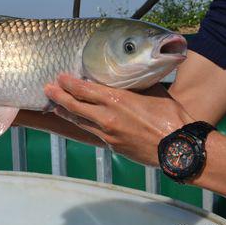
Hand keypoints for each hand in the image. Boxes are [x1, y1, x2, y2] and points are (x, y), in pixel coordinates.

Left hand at [44, 74, 194, 165]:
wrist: (179, 148)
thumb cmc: (170, 116)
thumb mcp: (151, 91)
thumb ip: (133, 84)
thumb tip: (124, 76)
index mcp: (116, 100)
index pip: (83, 89)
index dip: (68, 83)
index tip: (59, 77)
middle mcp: (106, 117)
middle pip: (74, 105)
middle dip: (57, 96)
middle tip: (47, 89)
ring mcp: (107, 134)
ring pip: (79, 121)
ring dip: (65, 112)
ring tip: (54, 105)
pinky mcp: (112, 146)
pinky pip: (91, 132)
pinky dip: (81, 124)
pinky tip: (77, 120)